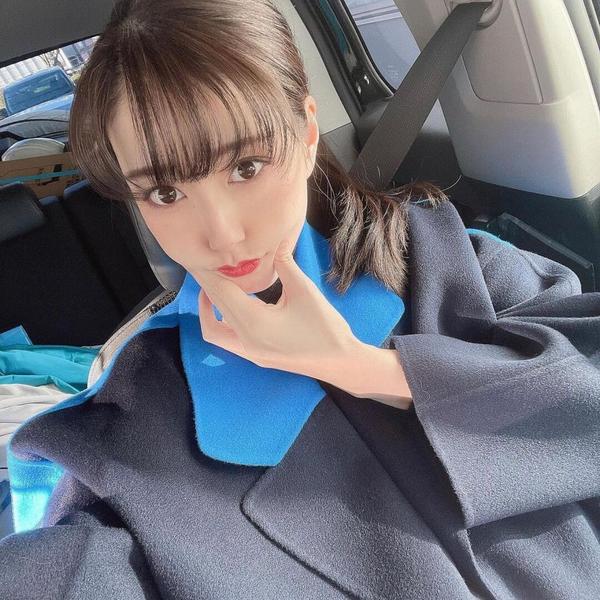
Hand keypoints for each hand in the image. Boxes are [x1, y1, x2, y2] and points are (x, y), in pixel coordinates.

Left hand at [195, 236, 360, 380]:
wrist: (340, 362)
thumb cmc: (325, 327)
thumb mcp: (305, 290)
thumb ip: (285, 264)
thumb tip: (275, 240)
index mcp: (255, 324)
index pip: (221, 293)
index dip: (208, 273)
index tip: (198, 257)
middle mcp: (245, 341)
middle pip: (214, 308)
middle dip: (206, 285)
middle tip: (203, 264)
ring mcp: (249, 352)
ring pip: (213, 330)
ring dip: (208, 308)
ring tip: (214, 285)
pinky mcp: (255, 356)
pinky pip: (227, 338)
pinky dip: (222, 320)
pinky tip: (232, 304)